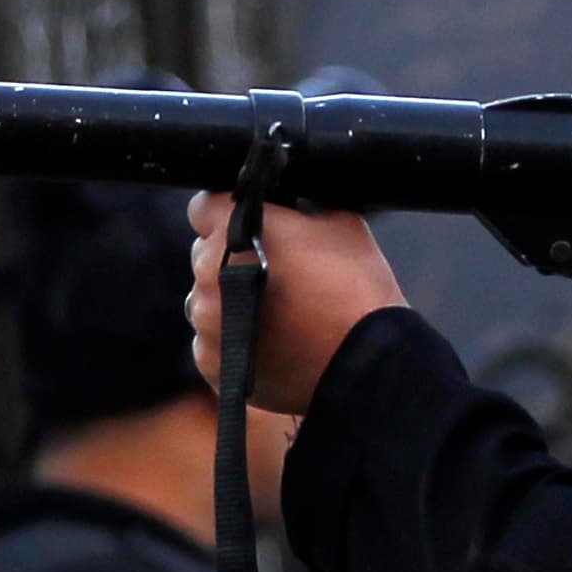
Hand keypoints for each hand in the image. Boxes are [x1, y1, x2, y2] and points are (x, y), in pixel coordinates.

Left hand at [187, 194, 407, 416]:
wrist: (368, 361)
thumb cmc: (355, 288)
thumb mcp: (337, 221)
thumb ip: (297, 209)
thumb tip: (287, 208)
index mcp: (230, 234)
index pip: (203, 209)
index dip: (225, 214)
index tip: (245, 226)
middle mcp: (206, 277)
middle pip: (203, 256)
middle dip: (229, 260)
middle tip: (273, 274)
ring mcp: (206, 324)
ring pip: (206, 302)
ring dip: (228, 302)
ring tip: (272, 313)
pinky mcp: (212, 363)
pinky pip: (211, 343)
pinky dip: (233, 341)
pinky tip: (268, 342)